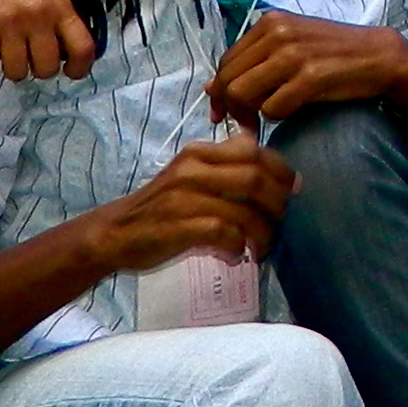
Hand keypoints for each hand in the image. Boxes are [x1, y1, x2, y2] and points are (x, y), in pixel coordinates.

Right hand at [0, 0, 96, 79]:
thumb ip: (60, 7)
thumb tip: (65, 37)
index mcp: (59, 5)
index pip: (82, 47)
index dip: (81, 67)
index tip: (72, 71)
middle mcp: (37, 18)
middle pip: (46, 67)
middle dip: (41, 69)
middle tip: (34, 60)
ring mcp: (8, 25)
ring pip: (17, 71)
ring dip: (14, 69)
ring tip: (10, 58)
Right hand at [84, 132, 294, 272]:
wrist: (114, 233)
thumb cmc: (161, 207)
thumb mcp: (191, 175)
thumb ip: (224, 166)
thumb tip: (269, 166)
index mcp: (199, 153)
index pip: (253, 150)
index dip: (281, 169)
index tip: (292, 188)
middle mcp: (192, 169)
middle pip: (254, 178)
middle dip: (276, 203)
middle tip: (279, 222)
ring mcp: (184, 197)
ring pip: (243, 209)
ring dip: (261, 233)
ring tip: (260, 247)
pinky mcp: (179, 226)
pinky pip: (225, 232)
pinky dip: (238, 246)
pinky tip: (236, 256)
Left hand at [216, 8, 407, 122]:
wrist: (381, 57)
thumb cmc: (335, 54)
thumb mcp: (291, 47)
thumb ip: (254, 62)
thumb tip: (210, 87)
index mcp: (270, 22)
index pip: (226, 62)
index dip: (220, 92)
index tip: (224, 113)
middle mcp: (277, 33)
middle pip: (228, 80)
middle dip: (230, 108)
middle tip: (244, 124)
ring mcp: (293, 54)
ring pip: (242, 95)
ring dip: (249, 116)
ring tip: (262, 122)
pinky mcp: (310, 77)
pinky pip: (272, 109)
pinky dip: (276, 118)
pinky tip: (290, 113)